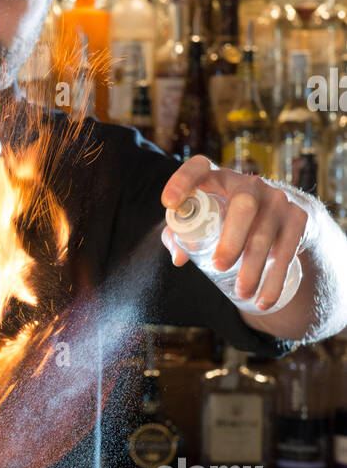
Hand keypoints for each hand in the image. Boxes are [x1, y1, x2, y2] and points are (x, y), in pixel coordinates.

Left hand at [160, 156, 313, 312]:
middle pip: (243, 206)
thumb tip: (179, 258)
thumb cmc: (228, 218)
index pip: (198, 168)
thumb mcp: (205, 219)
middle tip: (219, 265)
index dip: (182, 180)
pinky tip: (264, 299)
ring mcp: (277, 199)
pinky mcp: (298, 217)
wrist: (283, 216)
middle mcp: (249, 183)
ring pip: (265, 234)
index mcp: (218, 178)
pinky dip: (275, 278)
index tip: (169, 202)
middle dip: (232, 238)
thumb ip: (180, 234)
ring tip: (242, 292)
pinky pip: (287, 250)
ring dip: (253, 267)